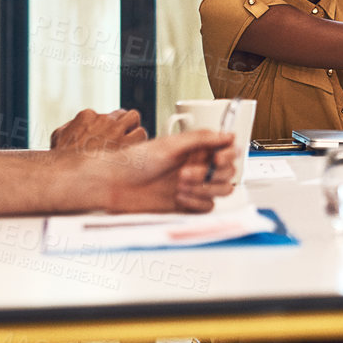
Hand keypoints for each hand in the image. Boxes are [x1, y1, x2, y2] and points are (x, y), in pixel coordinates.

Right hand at [51, 108, 147, 153]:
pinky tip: (133, 154)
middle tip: (121, 141)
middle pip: (123, 114)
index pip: (108, 114)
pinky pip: (141, 133)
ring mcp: (115, 129)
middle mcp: (102, 120)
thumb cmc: (61, 161)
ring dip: (133, 131)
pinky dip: (140, 142)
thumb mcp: (58, 138)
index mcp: (87, 116)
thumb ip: (70, 127)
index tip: (109, 138)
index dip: (111, 127)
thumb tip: (76, 126)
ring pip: (134, 119)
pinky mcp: (126, 142)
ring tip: (129, 146)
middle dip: (124, 126)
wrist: (63, 176)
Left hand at [91, 130, 238, 212]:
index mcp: (196, 149)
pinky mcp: (186, 205)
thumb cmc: (134, 161)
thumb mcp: (170, 144)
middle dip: (210, 173)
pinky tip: (179, 197)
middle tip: (187, 172)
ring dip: (204, 188)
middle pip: (228, 172)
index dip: (229, 155)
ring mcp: (193, 187)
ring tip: (180, 184)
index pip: (228, 151)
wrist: (113, 184)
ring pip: (221, 190)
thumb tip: (229, 135)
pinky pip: (207, 207)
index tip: (218, 158)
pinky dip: (196, 202)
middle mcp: (198, 167)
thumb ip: (202, 138)